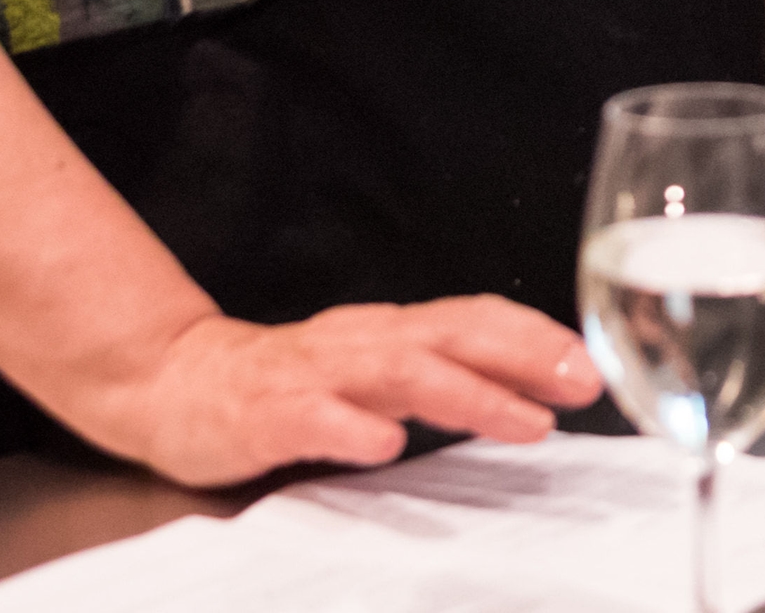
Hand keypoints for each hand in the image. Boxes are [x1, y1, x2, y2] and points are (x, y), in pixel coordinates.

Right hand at [96, 298, 602, 488]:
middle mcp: (358, 341)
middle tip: (579, 383)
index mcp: (387, 331)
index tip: (589, 367)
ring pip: (398, 370)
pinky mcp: (266, 412)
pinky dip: (352, 427)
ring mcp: (313, 374)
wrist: (175, 383)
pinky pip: (312, 417)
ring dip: (467, 393)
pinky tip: (386, 444)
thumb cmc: (287, 385)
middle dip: (522, 355)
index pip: (473, 319)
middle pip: (451, 334)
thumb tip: (527, 389)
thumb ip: (437, 376)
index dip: (534, 338)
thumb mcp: (371, 372)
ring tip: (522, 420)